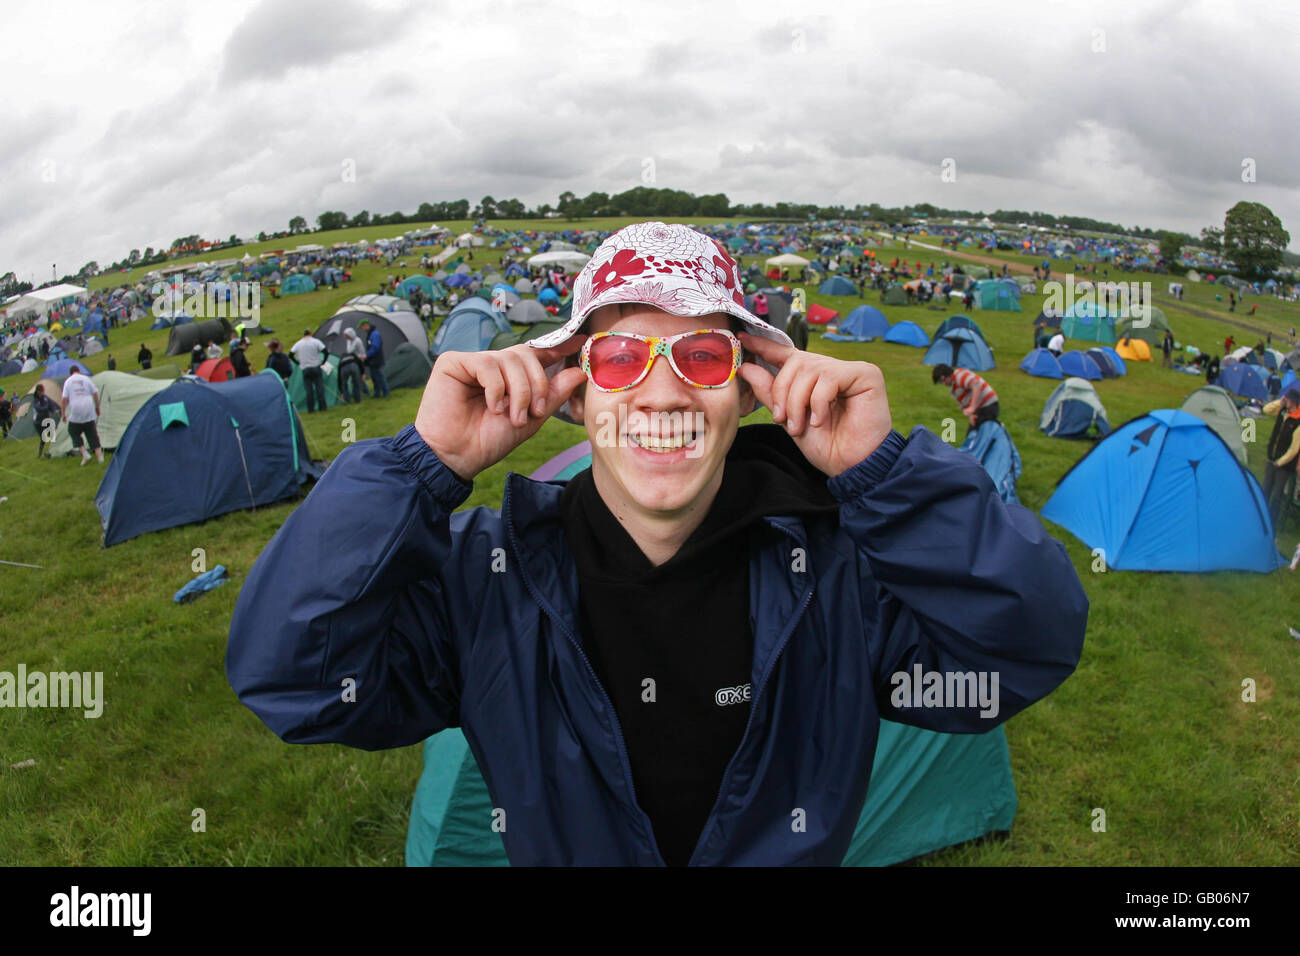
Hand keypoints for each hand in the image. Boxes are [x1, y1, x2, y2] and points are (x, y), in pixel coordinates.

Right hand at [415, 338, 586, 480]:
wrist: (456, 457)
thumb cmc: (488, 440)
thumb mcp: (531, 419)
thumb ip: (553, 394)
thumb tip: (579, 372)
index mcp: (511, 377)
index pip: (537, 354)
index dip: (560, 348)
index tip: (583, 342)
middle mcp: (493, 366)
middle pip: (527, 355)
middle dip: (538, 384)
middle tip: (537, 412)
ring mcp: (473, 362)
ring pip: (510, 360)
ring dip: (519, 391)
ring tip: (512, 417)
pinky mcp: (453, 362)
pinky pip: (487, 364)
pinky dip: (496, 388)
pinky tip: (492, 407)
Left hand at [739, 333, 892, 476]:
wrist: (852, 466)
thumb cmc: (826, 445)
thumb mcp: (789, 419)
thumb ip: (770, 392)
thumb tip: (747, 368)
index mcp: (813, 378)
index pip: (787, 354)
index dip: (764, 346)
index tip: (743, 339)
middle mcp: (831, 369)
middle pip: (794, 363)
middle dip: (782, 392)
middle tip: (782, 419)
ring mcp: (850, 370)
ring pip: (809, 370)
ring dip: (797, 402)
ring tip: (801, 426)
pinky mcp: (866, 374)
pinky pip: (829, 378)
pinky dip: (818, 403)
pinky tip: (820, 421)